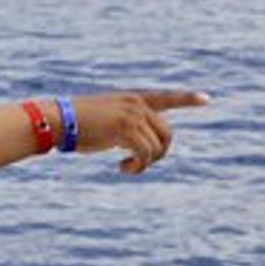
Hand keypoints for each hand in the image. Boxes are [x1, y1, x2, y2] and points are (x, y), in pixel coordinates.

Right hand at [67, 90, 208, 173]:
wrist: (58, 120)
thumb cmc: (74, 124)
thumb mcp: (105, 120)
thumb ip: (126, 127)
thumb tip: (140, 150)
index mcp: (133, 99)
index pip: (166, 97)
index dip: (187, 99)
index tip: (207, 99)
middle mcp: (137, 104)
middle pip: (167, 134)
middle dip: (158, 154)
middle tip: (137, 165)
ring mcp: (133, 115)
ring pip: (157, 147)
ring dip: (144, 164)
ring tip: (126, 168)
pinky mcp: (126, 129)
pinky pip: (146, 154)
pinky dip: (138, 167)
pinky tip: (122, 168)